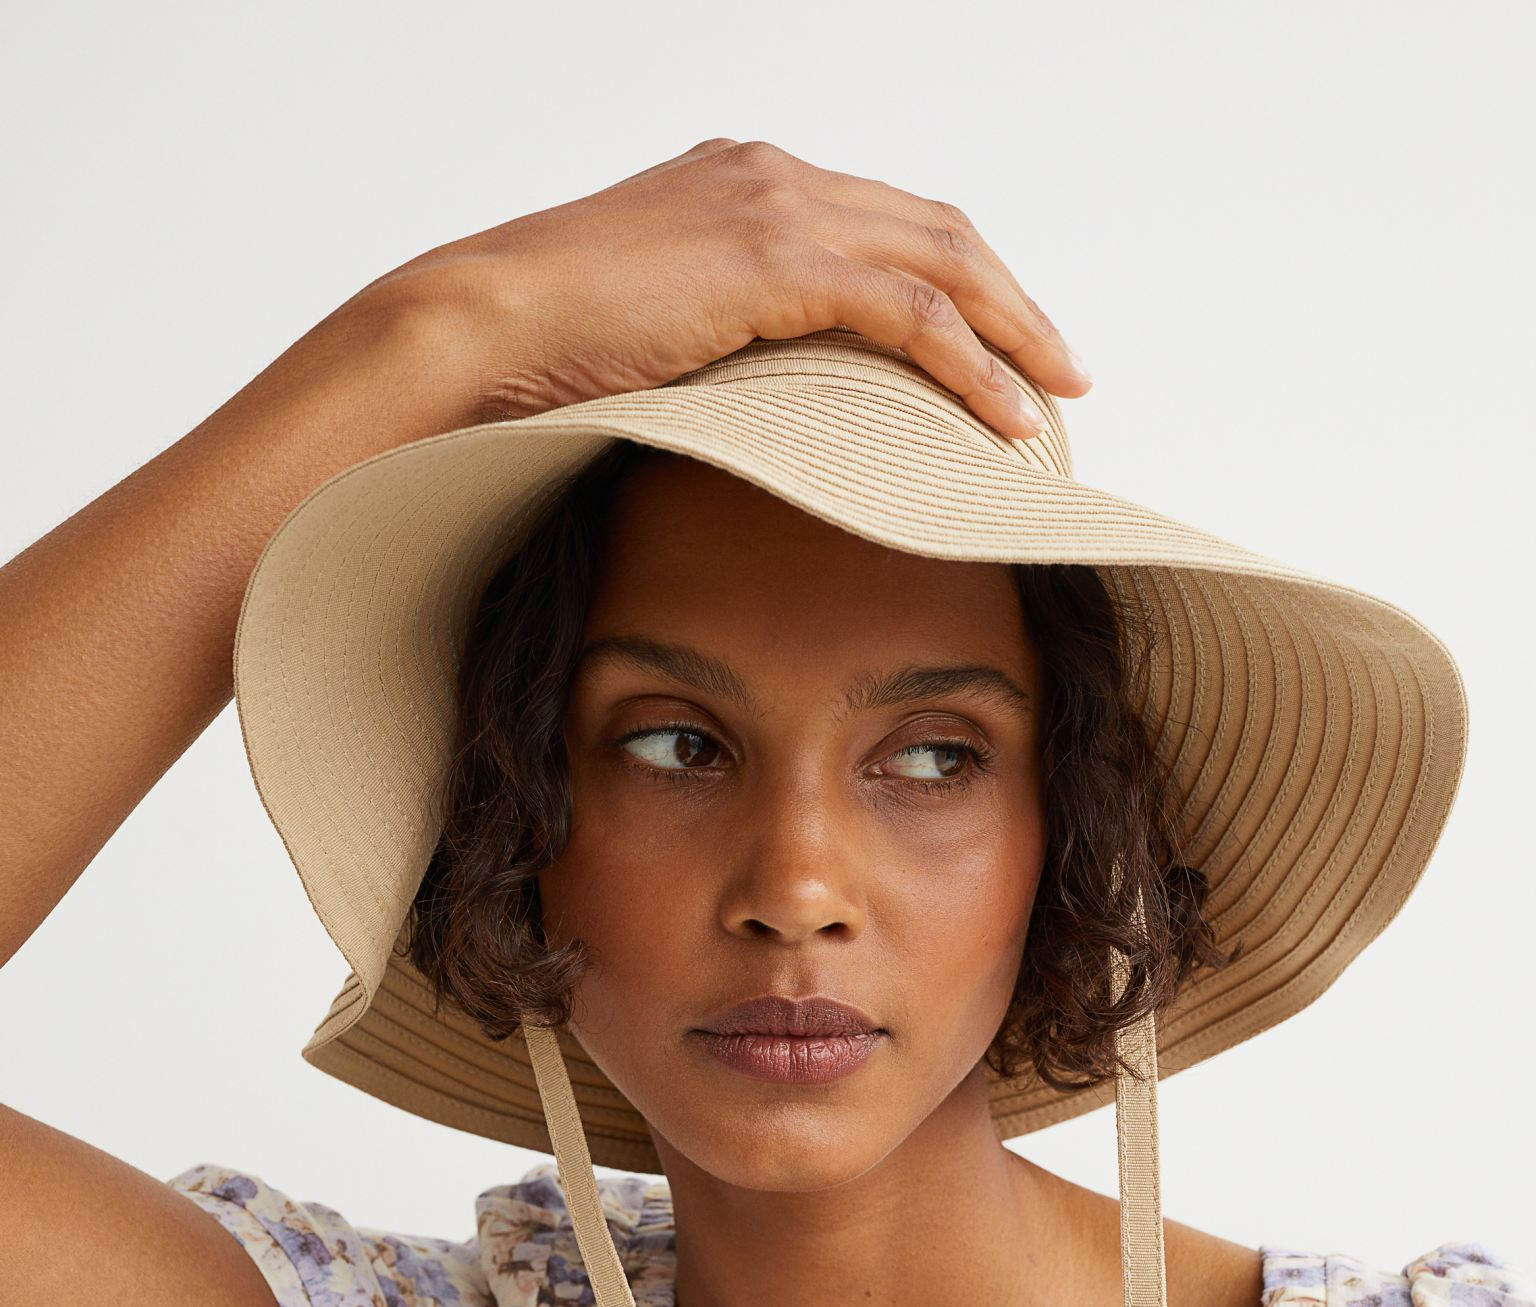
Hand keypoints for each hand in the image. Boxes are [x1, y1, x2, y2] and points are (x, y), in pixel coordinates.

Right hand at [364, 137, 1090, 440]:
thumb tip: (755, 412)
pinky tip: (1006, 416)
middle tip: (1060, 371)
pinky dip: (970, 362)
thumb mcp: (647, 337)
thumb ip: (714, 344)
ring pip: (942, 259)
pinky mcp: (776, 258)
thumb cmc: (536, 353)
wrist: (476, 326)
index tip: (1001, 344)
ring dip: (1013, 331)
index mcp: (741, 185)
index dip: (956, 283)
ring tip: (1055, 398)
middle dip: (1010, 302)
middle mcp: (770, 177)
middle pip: (935, 228)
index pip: (883, 222)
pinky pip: (909, 308)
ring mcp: (775, 206)